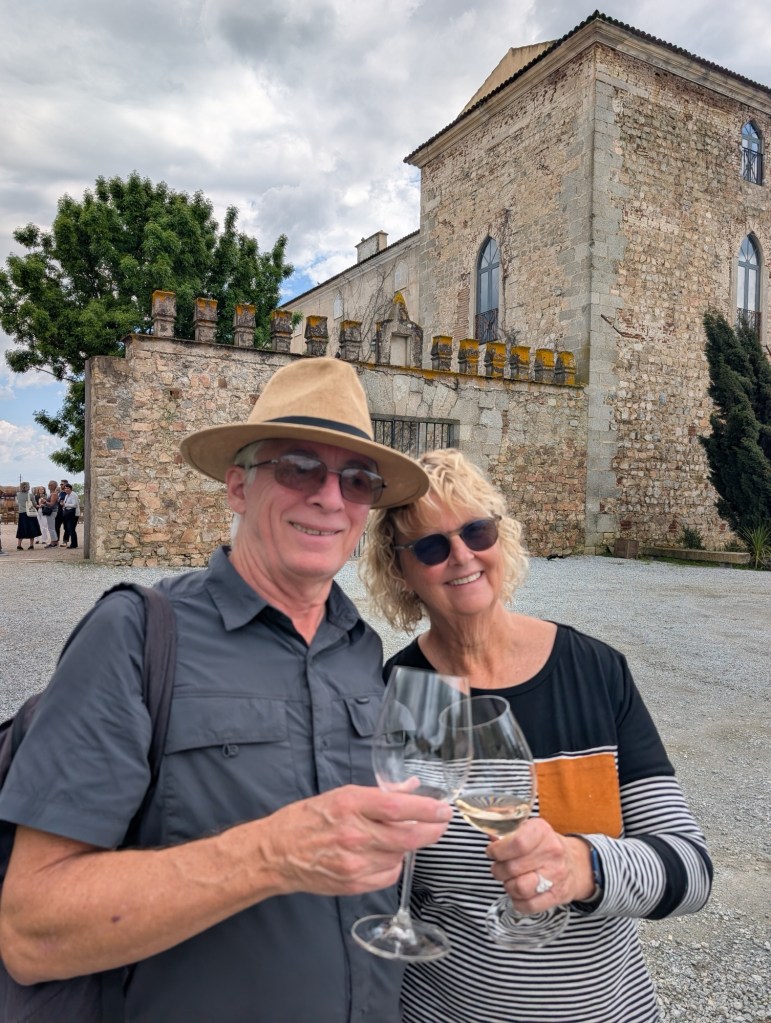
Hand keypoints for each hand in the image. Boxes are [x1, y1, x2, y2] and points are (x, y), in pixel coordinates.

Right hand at [261, 784, 452, 897]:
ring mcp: (354, 863)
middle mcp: (354, 834)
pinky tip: (385, 855)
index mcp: (350, 805)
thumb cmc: (308, 819)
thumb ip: (379, 794)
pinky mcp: (353, 884)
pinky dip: (394, 865)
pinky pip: (388, 875)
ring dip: (407, 846)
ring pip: (399, 856)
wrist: (277, 853)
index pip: (398, 808)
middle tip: (441, 824)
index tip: (444, 809)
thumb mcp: (342, 795)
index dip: (426, 809)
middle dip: (431, 831)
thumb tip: (411, 788)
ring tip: (400, 836)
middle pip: (407, 837)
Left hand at [485, 817, 593, 912]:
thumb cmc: (543, 846)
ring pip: (520, 888)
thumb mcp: (527, 830)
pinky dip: (518, 901)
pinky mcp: (557, 896)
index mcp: (542, 831)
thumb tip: (491, 839)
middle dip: (498, 869)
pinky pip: (529, 906)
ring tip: (509, 880)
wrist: (574, 863)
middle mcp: (552, 852)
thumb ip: (506, 833)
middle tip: (499, 867)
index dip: (498, 850)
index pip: (517, 843)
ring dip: (508, 886)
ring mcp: (556, 876)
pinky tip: (518, 893)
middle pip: (513, 867)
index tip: (492, 852)